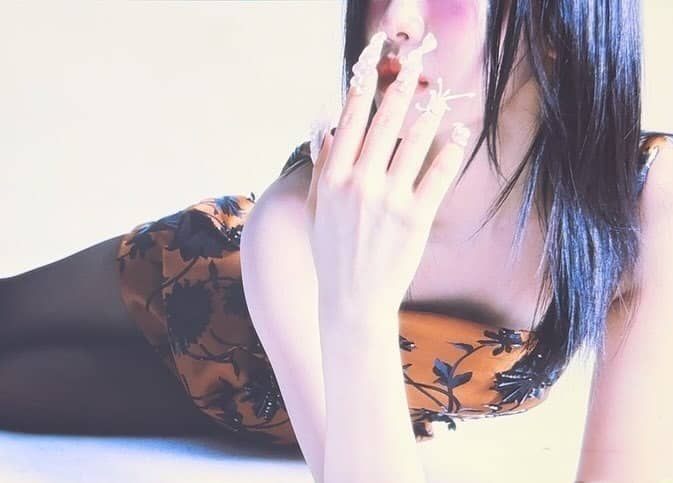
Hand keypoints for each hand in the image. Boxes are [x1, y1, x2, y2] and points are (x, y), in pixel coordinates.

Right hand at [305, 30, 472, 330]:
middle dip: (399, 87)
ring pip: (414, 143)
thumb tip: (326, 127)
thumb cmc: (332, 253)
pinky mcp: (415, 217)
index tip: (371, 65)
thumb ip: (322, 167)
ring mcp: (389, 200)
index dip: (362, 89)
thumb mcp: (316, 209)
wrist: (353, 299)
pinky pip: (437, 175)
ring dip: (429, 114)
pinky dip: (450, 152)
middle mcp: (359, 184)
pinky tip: (459, 134)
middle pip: (384, 122)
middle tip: (412, 64)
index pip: (348, 121)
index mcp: (332, 179)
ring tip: (439, 96)